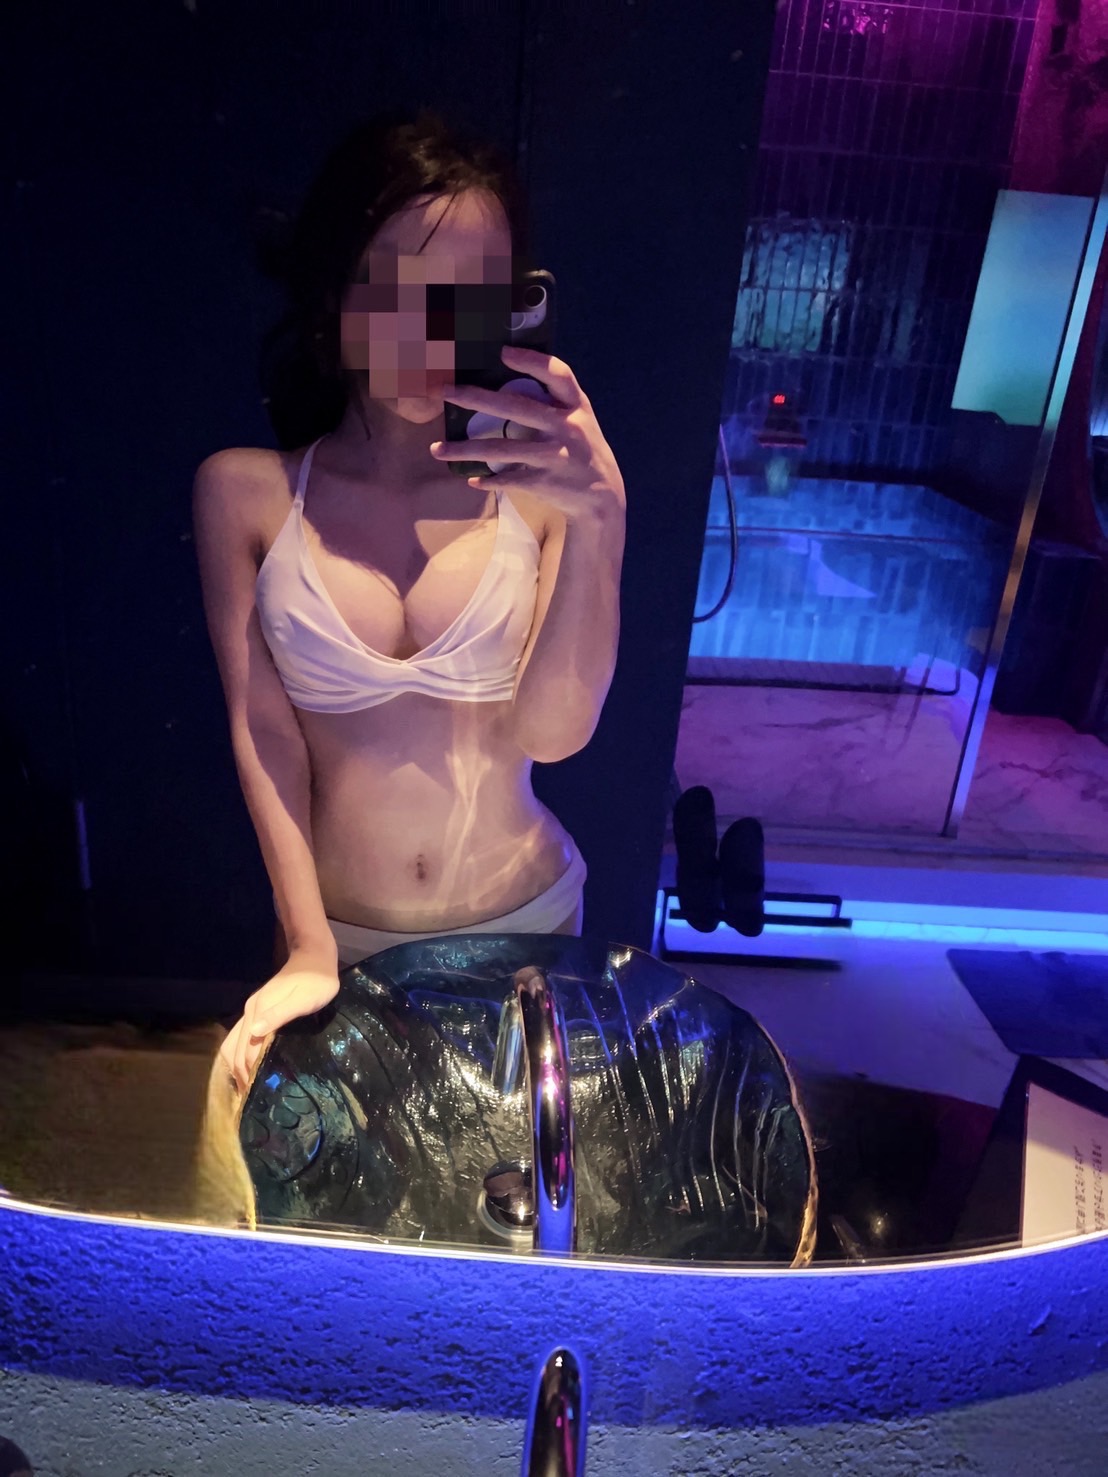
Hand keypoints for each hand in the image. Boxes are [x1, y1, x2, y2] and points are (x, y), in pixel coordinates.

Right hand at [221, 952, 339, 1092]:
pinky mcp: (258, 1010)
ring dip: (236, 1067)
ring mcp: (252, 1010)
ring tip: (248, 1089)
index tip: (255, 1096)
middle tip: (250, 1100)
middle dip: (240, 1075)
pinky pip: (240, 1037)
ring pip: (233, 1043)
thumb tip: (254, 1033)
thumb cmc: (316, 981)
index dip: (249, 1073)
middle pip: (235, 1050)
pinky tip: (250, 1067)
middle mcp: (250, 1011)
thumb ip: (279, 1014)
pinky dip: (240, 1055)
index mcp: (259, 1010)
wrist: (314, 956)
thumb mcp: (303, 999)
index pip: (246, 1050)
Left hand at [430, 344, 624, 524]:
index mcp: (576, 406)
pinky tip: (471, 479)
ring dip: (464, 449)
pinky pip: (507, 479)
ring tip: (436, 448)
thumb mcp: (580, 420)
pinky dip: (488, 480)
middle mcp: (566, 428)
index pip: (557, 374)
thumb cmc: (583, 450)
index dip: (531, 361)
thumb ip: (555, 402)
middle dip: (475, 398)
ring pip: (500, 449)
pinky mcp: (543, 482)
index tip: (503, 352)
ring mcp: (554, 456)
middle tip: (445, 391)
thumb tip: (510, 377)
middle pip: (515, 407)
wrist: (602, 497)